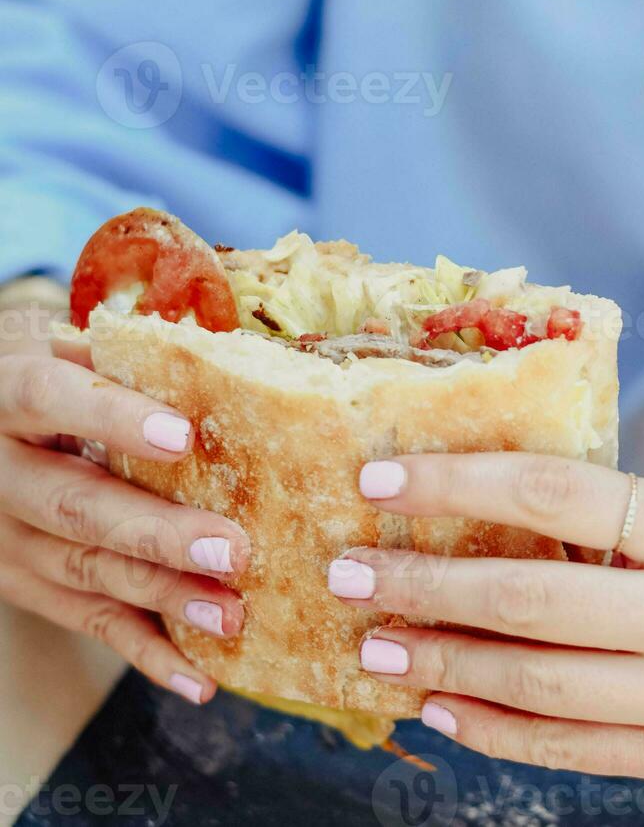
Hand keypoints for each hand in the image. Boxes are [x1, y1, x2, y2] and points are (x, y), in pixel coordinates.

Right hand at [0, 289, 248, 704]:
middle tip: (231, 551)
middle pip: (75, 505)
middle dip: (156, 533)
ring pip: (85, 572)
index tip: (185, 436)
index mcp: (5, 397)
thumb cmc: (42, 388)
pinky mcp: (24, 584)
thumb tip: (204, 358)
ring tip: (230, 612)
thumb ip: (112, 360)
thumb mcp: (57, 356)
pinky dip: (146, 654)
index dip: (112, 417)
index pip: (49, 398)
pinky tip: (199, 677)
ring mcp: (6, 540)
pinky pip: (87, 622)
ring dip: (162, 597)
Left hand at [328, 453, 643, 784]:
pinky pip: (564, 748)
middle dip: (423, 585)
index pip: (551, 494)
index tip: (380, 479)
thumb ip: (602, 516)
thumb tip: (469, 500)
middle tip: (348, 573)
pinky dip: (490, 730)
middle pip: (527, 597)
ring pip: (533, 682)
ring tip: (372, 646)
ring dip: (440, 664)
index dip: (456, 484)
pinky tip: (435, 709)